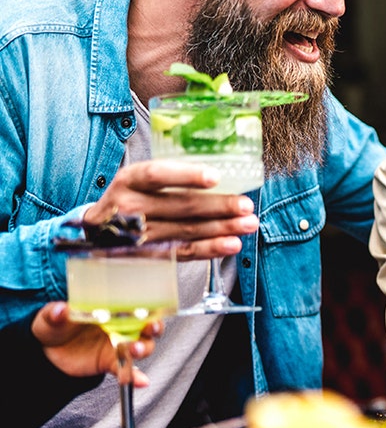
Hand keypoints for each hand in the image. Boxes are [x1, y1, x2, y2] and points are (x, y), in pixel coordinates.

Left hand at [32, 302, 162, 385]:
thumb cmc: (54, 326)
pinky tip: (140, 381)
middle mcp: (121, 326)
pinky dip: (136, 376)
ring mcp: (119, 345)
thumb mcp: (50, 317)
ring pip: (142, 346)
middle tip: (149, 328)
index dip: (146, 306)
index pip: (135, 305)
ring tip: (134, 351)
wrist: (48, 351)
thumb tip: (61, 311)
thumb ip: (55, 313)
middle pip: (147, 326)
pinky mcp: (113, 363)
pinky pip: (128, 370)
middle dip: (153, 327)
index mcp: (111, 310)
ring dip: (143, 349)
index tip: (147, 309)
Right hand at [84, 160, 259, 261]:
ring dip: (222, 228)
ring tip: (249, 224)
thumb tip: (223, 173)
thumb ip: (170, 175)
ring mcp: (138, 234)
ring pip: (186, 230)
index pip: (157, 175)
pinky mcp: (149, 254)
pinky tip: (232, 244)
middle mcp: (130, 206)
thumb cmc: (130, 196)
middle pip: (179, 206)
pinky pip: (183, 252)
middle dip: (218, 206)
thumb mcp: (138, 178)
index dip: (187, 175)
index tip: (215, 177)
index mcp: (129, 180)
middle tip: (246, 205)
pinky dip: (210, 249)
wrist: (95, 231)